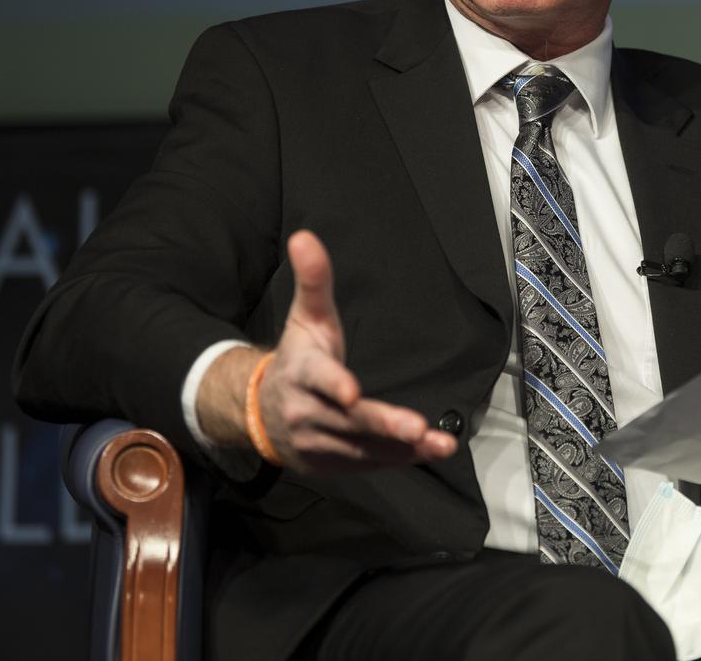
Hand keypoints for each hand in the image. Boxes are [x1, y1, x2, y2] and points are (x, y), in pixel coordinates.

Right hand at [256, 230, 457, 474]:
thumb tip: (305, 236)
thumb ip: (313, 280)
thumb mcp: (306, 317)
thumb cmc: (297, 356)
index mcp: (302, 372)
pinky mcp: (331, 464)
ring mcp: (317, 442)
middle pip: (347, 421)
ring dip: (401, 448)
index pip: (318, 378)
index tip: (351, 392)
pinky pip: (367, 463)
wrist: (261, 411)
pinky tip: (429, 451)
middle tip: (416, 427)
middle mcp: (307, 411)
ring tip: (438, 442)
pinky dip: (398, 460)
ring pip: (361, 447)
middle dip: (383, 425)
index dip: (335, 385)